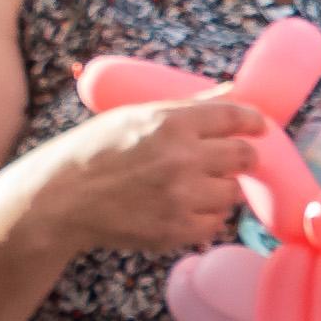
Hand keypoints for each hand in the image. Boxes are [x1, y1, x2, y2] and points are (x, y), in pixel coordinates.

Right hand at [26, 95, 274, 258]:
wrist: (61, 198)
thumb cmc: (96, 150)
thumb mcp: (136, 115)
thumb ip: (189, 106)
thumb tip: (233, 91)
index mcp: (171, 122)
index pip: (235, 117)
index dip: (253, 122)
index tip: (259, 127)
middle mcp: (182, 158)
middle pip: (245, 157)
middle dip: (243, 157)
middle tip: (232, 160)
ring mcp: (181, 197)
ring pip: (234, 193)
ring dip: (222, 189)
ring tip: (194, 185)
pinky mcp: (177, 230)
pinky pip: (216, 223)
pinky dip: (206, 216)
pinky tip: (183, 207)